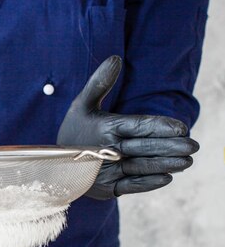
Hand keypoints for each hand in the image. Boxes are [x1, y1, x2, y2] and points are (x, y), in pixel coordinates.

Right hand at [57, 56, 198, 198]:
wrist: (54, 165)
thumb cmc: (74, 130)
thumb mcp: (82, 104)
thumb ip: (99, 82)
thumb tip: (116, 58)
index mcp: (104, 129)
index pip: (138, 126)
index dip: (161, 127)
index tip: (182, 128)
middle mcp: (107, 151)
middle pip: (145, 147)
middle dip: (171, 147)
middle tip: (193, 145)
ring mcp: (107, 172)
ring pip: (142, 167)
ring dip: (166, 165)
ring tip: (187, 161)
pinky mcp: (107, 189)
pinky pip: (132, 185)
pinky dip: (150, 182)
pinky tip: (167, 177)